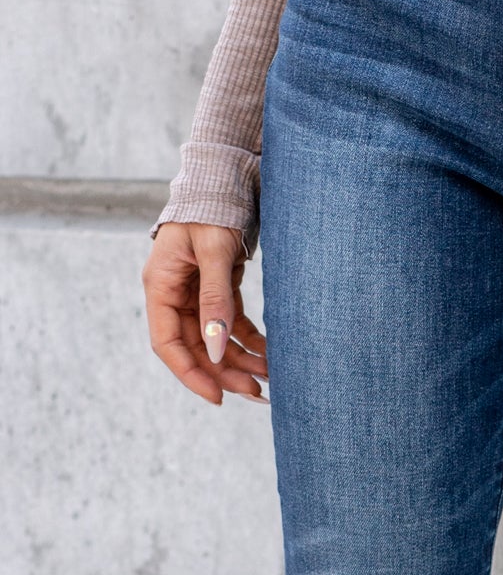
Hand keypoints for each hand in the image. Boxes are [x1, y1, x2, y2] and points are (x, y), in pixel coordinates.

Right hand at [143, 223, 267, 406]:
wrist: (227, 177)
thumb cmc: (213, 206)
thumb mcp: (213, 251)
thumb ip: (215, 298)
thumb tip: (217, 346)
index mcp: (161, 286)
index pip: (167, 343)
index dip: (191, 374)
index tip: (218, 397)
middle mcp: (175, 294)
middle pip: (195, 347)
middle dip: (225, 373)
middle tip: (257, 392)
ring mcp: (196, 293)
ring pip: (215, 340)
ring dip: (240, 362)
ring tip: (269, 380)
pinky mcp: (219, 288)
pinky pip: (231, 324)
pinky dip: (250, 341)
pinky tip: (270, 355)